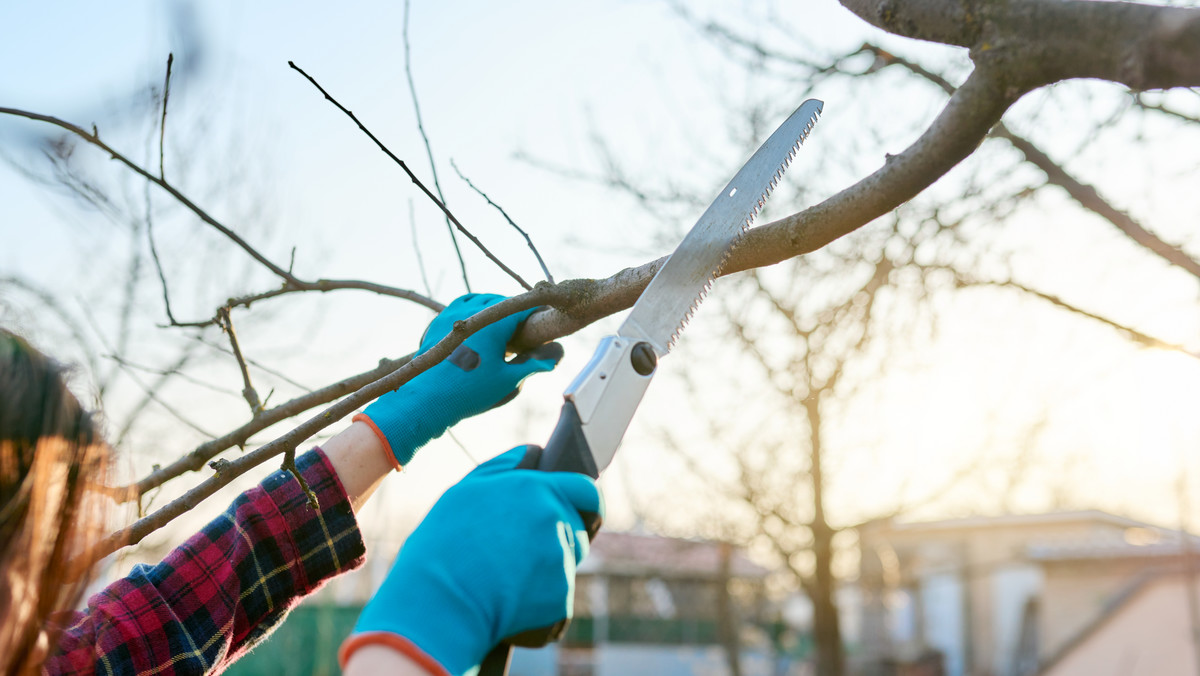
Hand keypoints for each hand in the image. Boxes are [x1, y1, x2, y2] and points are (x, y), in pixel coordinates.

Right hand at [340, 446, 602, 675]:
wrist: (439, 605)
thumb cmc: (444, 545)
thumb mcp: (466, 491)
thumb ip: (505, 467)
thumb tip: (533, 454)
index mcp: (536, 489)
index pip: (586, 490)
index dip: (587, 502)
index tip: (582, 511)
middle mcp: (556, 520)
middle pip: (577, 530)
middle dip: (557, 539)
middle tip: (520, 553)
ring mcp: (562, 561)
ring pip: (565, 565)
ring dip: (547, 571)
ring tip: (505, 579)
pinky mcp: (561, 599)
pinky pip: (556, 600)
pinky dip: (539, 604)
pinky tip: (506, 604)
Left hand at [355, 294, 562, 468]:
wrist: (426, 400)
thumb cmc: (470, 391)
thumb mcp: (507, 380)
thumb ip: (533, 365)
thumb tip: (554, 358)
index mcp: (493, 322)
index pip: (524, 308)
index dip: (538, 313)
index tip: (546, 321)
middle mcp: (473, 311)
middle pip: (502, 302)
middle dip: (515, 311)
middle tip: (527, 325)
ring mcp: (451, 314)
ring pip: (480, 300)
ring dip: (494, 307)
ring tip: (503, 323)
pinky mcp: (437, 322)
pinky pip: (460, 306)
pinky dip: (473, 311)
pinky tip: (478, 325)